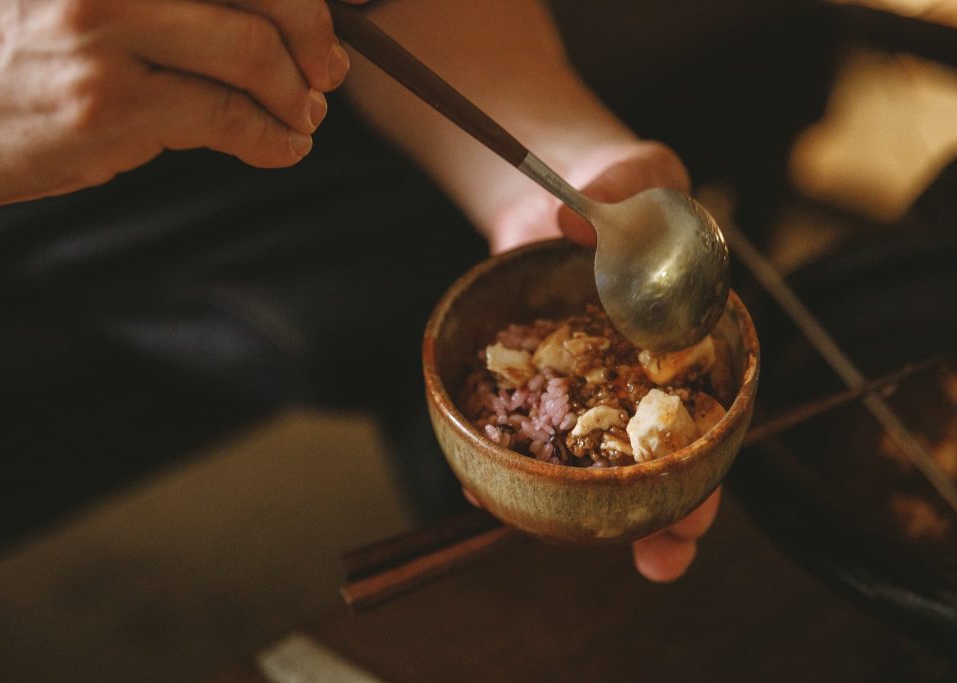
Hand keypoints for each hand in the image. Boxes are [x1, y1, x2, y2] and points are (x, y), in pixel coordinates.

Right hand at [0, 0, 365, 211]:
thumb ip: (165, 4)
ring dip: (296, 94)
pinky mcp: (106, 105)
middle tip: (327, 71)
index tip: (333, 13)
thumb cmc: (5, 55)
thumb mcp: (78, 2)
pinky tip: (281, 147)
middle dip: (314, 35)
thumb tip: (265, 19)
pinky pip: (224, 118)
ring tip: (303, 116)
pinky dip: (270, 138)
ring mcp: (103, 32)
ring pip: (251, 53)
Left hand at [479, 139, 715, 581]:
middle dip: (661, 516)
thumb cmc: (618, 186)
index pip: (709, 420)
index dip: (709, 472)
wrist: (554, 191)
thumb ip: (634, 179)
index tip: (697, 515)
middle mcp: (637, 377)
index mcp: (687, 343)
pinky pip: (521, 423)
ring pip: (586, 459)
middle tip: (658, 560)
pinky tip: (483, 489)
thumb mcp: (639, 172)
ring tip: (549, 542)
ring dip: (578, 510)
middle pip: (657, 460)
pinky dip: (507, 457)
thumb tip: (578, 221)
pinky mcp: (532, 376)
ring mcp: (582, 382)